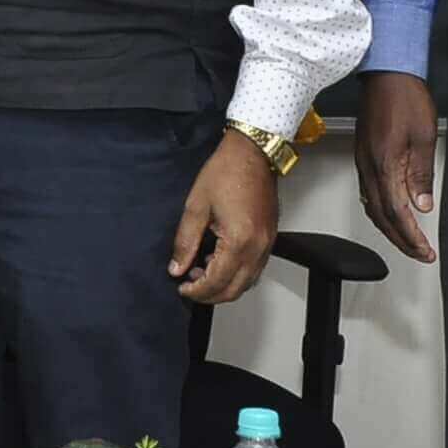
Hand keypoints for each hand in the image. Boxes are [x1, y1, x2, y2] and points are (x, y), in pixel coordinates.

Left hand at [170, 131, 279, 303]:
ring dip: (224, 286)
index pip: (216, 282)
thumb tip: (177, 266)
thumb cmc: (226, 171)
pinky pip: (255, 269)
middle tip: (189, 286)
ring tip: (200, 274)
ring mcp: (267, 244)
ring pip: (248, 282)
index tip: (181, 288)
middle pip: (235, 290)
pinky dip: (237, 275)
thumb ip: (185, 241)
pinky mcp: (270, 238)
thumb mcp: (196, 206)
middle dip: (210, 294)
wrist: (252, 153)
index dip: (196, 291)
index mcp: (239, 240)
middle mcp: (258, 247)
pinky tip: (219, 263)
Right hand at [355, 71, 439, 263]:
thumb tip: (423, 203)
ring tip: (408, 240)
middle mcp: (368, 167)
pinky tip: (391, 213)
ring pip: (372, 207)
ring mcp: (363, 162)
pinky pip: (368, 193)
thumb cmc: (404, 98)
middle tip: (420, 253)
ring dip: (390, 228)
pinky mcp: (363, 156)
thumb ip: (421, 174)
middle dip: (401, 240)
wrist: (385, 74)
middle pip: (381, 216)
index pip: (396, 212)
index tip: (425, 251)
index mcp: (384, 164)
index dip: (411, 237)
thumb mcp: (423, 136)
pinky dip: (381, 211)